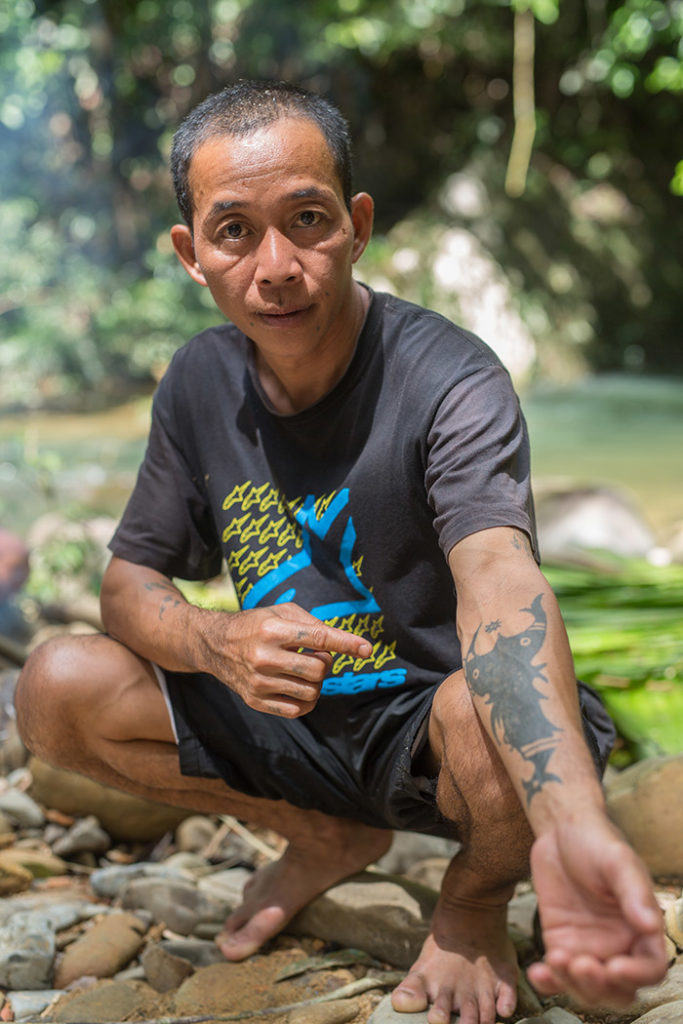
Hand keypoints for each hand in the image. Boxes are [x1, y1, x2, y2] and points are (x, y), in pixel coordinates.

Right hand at [199, 602, 371, 716]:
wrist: (215, 645)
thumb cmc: (256, 625)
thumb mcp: (282, 612)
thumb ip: (314, 625)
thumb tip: (346, 643)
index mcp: (272, 630)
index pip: (318, 638)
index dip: (346, 643)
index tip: (366, 649)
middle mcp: (264, 657)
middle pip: (319, 670)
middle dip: (325, 663)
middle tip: (315, 656)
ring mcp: (258, 682)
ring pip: (311, 692)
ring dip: (316, 683)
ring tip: (303, 671)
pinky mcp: (255, 700)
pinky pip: (296, 710)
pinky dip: (305, 701)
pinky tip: (297, 686)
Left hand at [528, 816, 668, 1007]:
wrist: (560, 830)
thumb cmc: (596, 841)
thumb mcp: (617, 860)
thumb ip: (634, 892)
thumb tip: (651, 925)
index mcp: (642, 928)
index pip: (651, 968)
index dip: (637, 975)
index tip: (614, 967)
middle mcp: (619, 945)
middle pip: (619, 990)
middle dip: (601, 987)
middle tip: (580, 965)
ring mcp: (589, 948)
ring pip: (588, 989)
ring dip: (572, 985)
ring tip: (555, 960)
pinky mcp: (561, 944)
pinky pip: (558, 974)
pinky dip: (549, 982)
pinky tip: (537, 973)